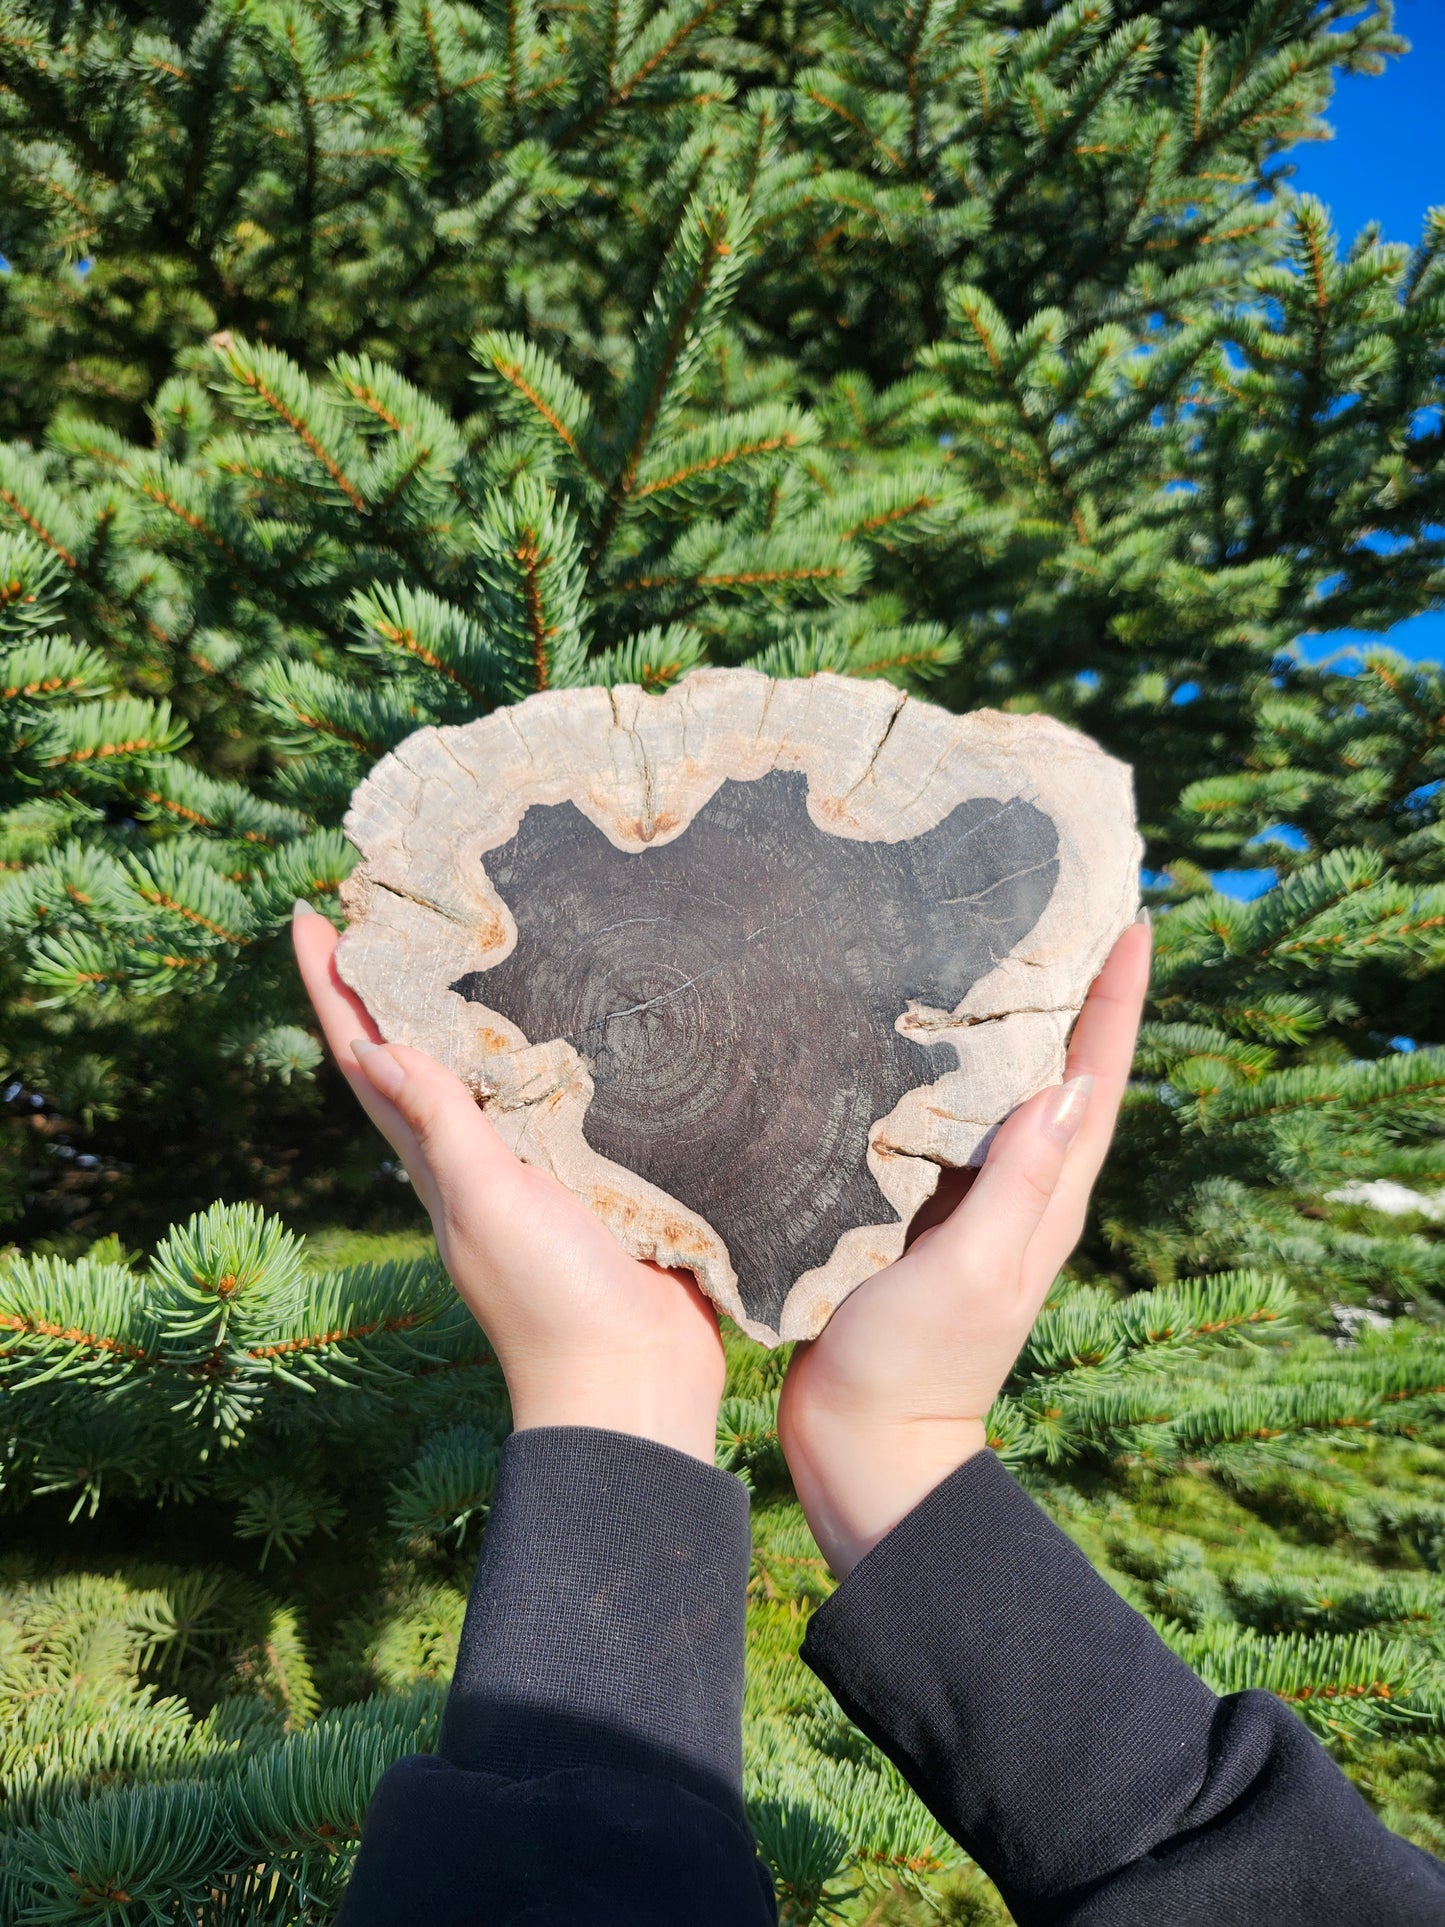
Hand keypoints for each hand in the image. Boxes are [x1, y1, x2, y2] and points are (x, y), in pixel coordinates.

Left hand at [291, 902, 724, 1461]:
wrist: (637, 1383)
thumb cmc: (551, 1301)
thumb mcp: (486, 1204)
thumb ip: (441, 1127)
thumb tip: (372, 1045)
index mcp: (440, 1161)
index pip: (370, 1059)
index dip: (334, 990)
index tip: (308, 916)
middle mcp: (480, 1157)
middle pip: (429, 1049)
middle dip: (406, 979)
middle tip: (400, 900)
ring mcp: (541, 1169)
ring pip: (503, 1067)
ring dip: (486, 1003)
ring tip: (490, 929)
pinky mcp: (608, 1177)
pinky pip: (578, 1098)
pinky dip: (574, 1049)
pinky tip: (600, 1012)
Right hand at [777, 921, 1151, 1577]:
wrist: (859, 1444)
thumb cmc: (913, 1365)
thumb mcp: (974, 1274)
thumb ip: (1017, 1185)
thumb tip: (1071, 1083)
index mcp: (1046, 1200)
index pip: (1098, 1082)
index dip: (1117, 1000)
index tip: (1130, 919)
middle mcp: (1019, 1190)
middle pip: (1063, 1071)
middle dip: (1072, 989)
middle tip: (1063, 905)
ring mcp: (971, 1202)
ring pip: (1005, 1088)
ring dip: (1014, 1018)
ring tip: (994, 942)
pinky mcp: (918, 1211)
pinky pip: (947, 1119)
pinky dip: (948, 1065)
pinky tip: (916, 1031)